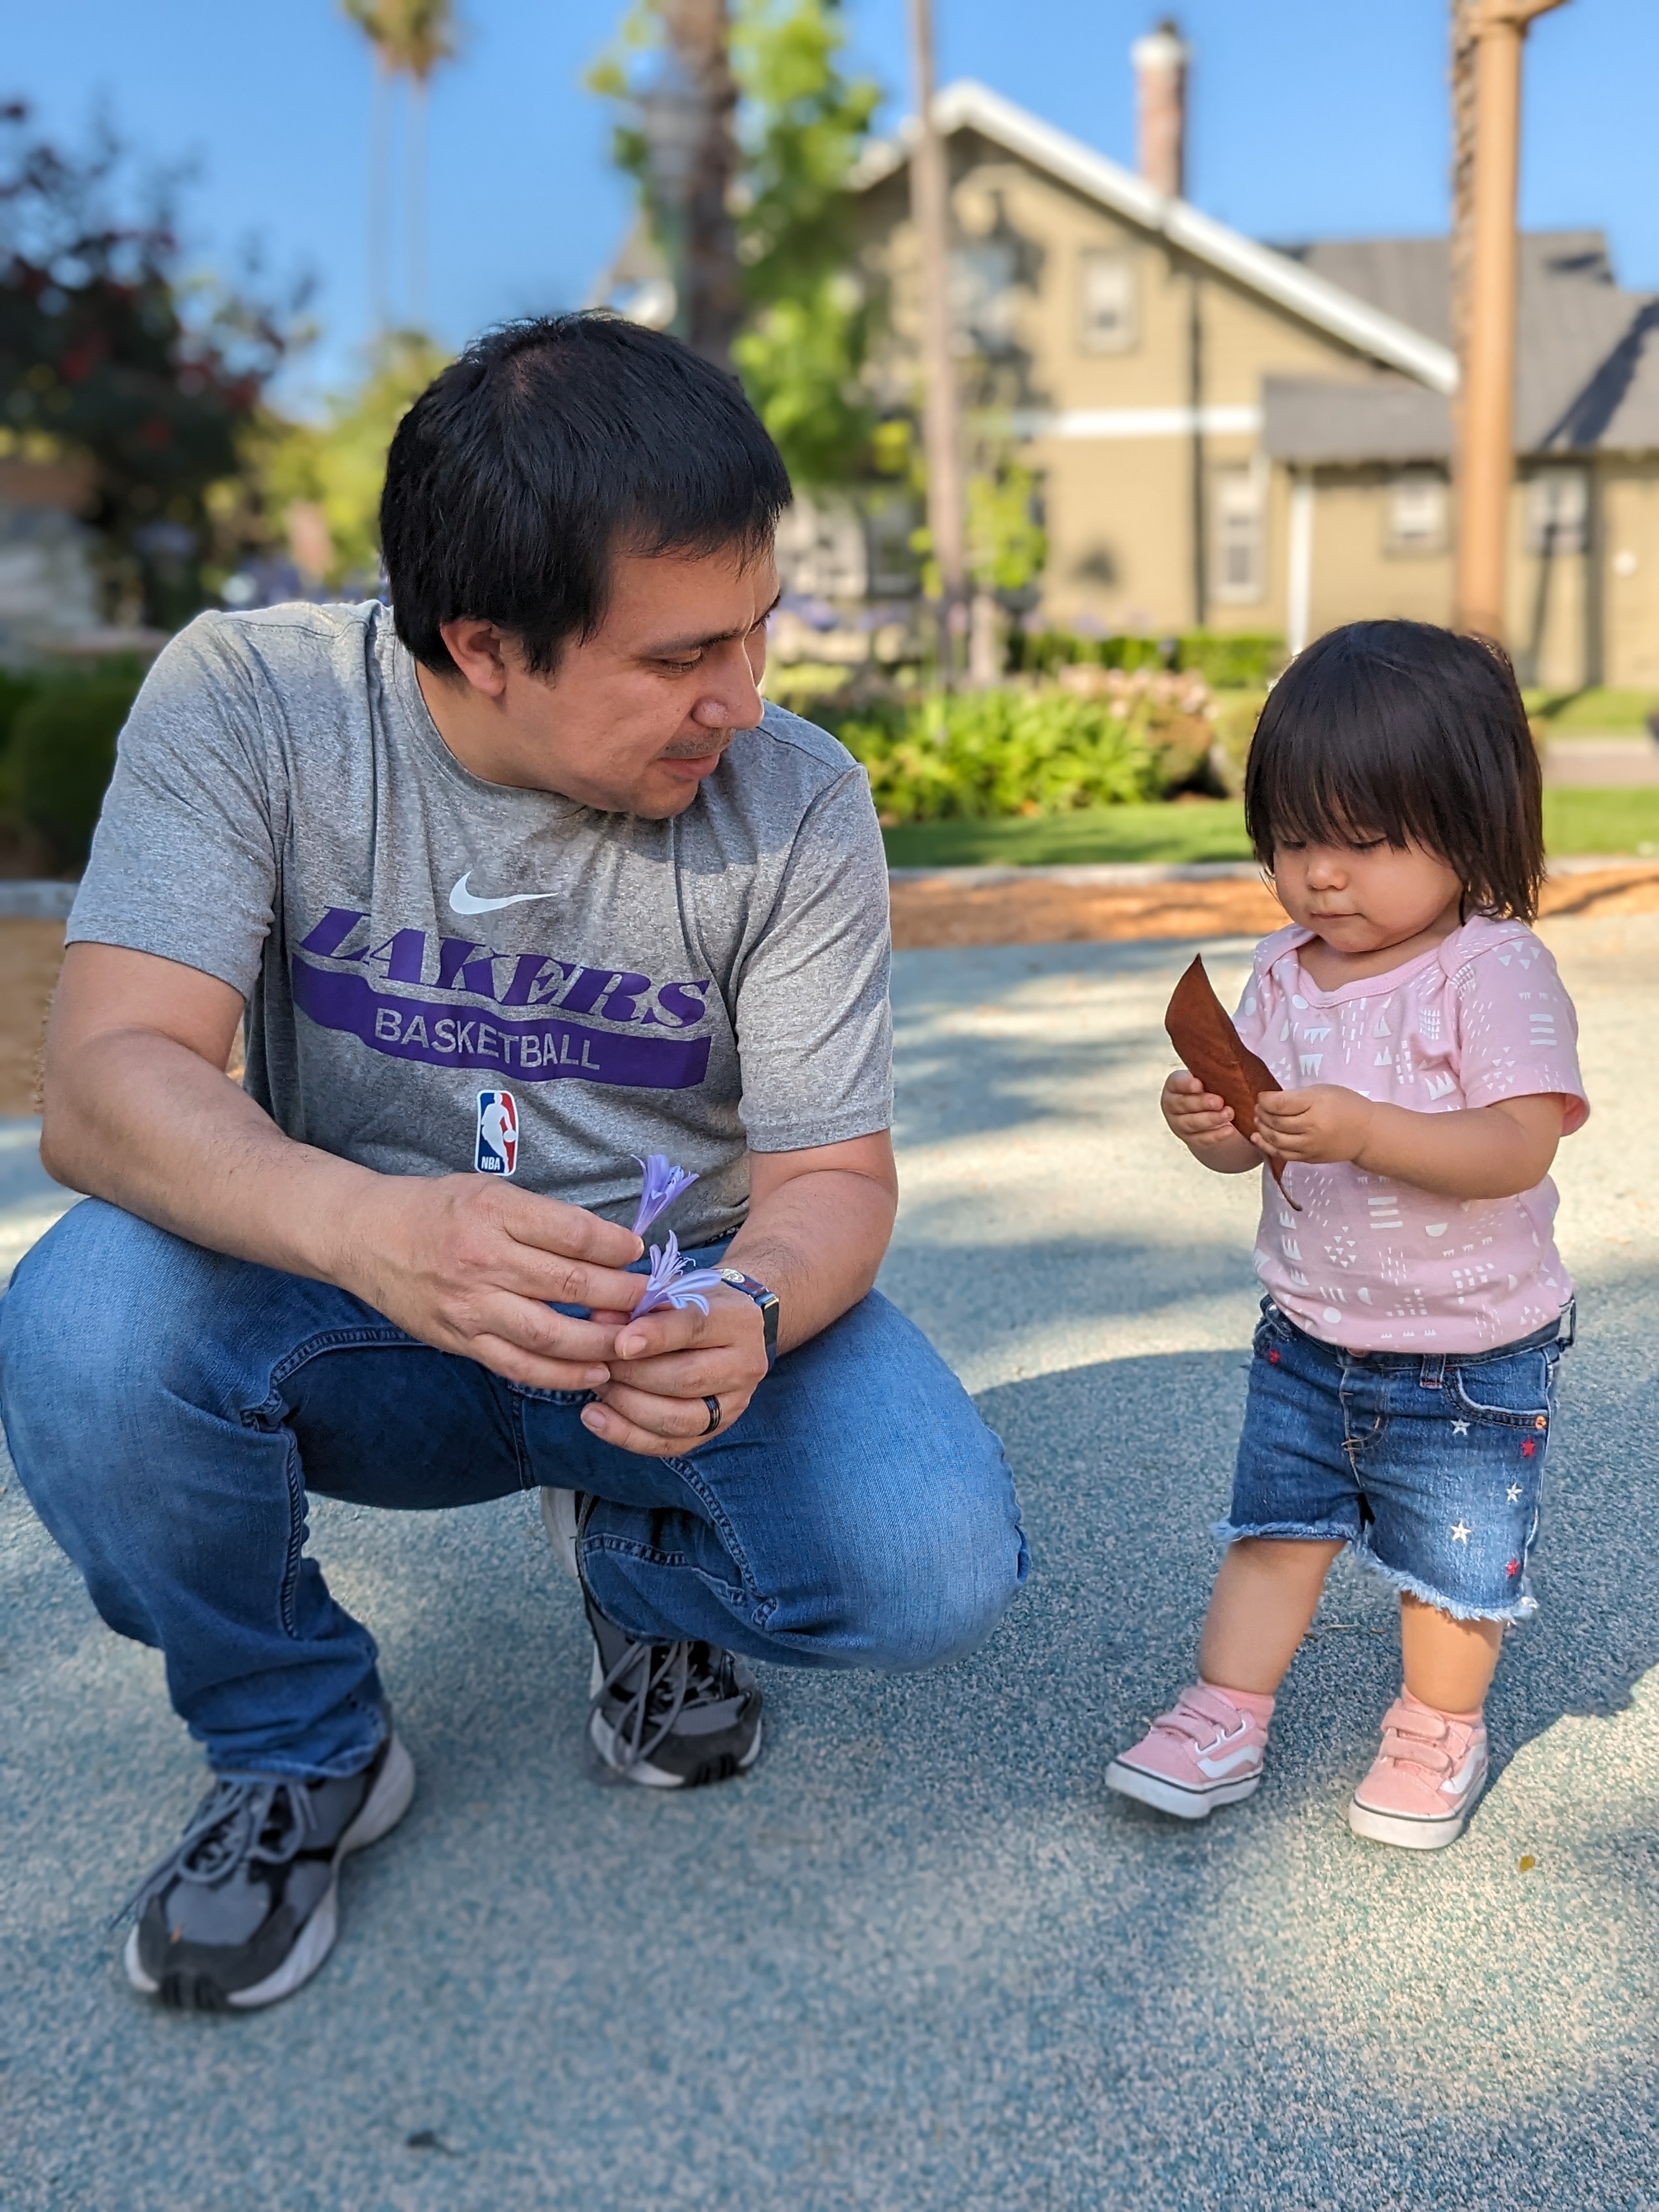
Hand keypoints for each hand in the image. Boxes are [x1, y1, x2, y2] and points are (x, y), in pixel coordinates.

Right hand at [334, 1173, 645, 1389]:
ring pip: (549, 1334)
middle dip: (621, 1296)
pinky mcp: (460, 1339)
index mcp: (495, 1212)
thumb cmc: (437, 1208)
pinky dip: (560, 1375)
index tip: (638, 1252)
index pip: (571, 1232)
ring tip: (632, 1344)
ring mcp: (470, 1305)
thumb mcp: (490, 1192)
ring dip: (600, 1343)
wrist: (365, 1235)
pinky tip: (592, 1375)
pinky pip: (518, 1365)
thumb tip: (609, 1245)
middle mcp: (483, 1259)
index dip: (615, 1246)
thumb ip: (543, 1219)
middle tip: (651, 1301)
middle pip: (569, 1284)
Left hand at [580, 1285, 767, 1458]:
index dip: (655, 1337)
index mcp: (739, 1320)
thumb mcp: (673, 1290)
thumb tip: (598, 1319)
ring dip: (626, 1405)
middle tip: (597, 1363)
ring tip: (597, 1385)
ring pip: (677, 1418)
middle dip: (632, 1374)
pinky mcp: (714, 1430)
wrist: (729, 1327)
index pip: (696, 1328)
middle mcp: (746, 1365)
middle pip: (685, 1378)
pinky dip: (626, 1435)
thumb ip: (638, 1302)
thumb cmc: (693, 1304)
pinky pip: (668, 1445)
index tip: (619, 1343)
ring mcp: (734, 1404)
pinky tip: (594, 1417)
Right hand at [1162, 1069, 1240, 1154]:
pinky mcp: (1191, 1139)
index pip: (1176, 1083)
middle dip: (1202, 1103)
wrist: (1206, 1111)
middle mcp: (1172, 1106)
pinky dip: (1216, 1135)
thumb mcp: (1205, 1079)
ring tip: (1228, 1114)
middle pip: (1183, 1104)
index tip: (1199, 1084)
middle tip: (1219, 1101)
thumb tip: (1226, 1070)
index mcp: (1173, 1086)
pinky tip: (1229, 1130)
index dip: (1187, 1085)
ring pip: (1192, 1123)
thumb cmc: (1207, 1089)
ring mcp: (1179, 1124)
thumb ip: (1210, 1076)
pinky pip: (1202, 1139)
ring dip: (1211, 1119)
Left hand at [1252, 1084, 1375, 1163]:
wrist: (1367, 1133)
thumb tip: (1269, 1099)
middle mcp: (1312, 1128)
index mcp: (1316, 1106)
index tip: (1262, 1096)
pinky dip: (1267, 1147)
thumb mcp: (1323, 1091)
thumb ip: (1296, 1095)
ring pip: (1276, 1141)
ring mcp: (1310, 1146)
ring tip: (1258, 1120)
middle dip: (1262, 1114)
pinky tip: (1258, 1138)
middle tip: (1258, 1107)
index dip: (1266, 1100)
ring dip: (1262, 1130)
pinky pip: (1283, 1154)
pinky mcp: (1310, 1158)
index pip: (1281, 1104)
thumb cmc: (1344, 1106)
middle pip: (1277, 1123)